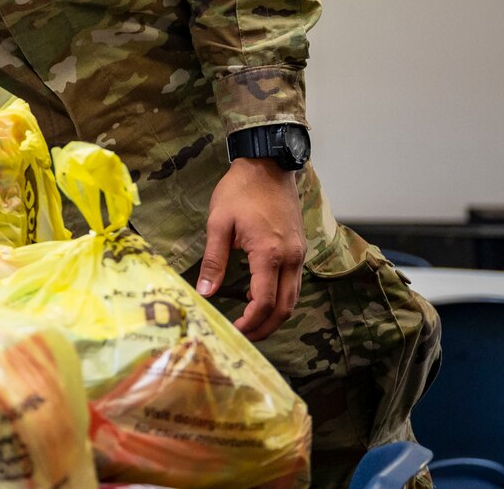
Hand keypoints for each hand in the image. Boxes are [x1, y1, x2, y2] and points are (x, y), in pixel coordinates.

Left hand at [197, 157, 304, 341]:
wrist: (268, 165)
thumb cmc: (240, 191)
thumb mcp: (218, 223)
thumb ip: (214, 260)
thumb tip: (204, 292)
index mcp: (269, 253)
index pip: (264, 301)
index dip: (250, 322)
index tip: (234, 331)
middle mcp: (291, 258)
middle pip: (285, 307)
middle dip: (266, 327)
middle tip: (245, 336)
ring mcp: (298, 253)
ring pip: (294, 297)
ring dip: (275, 315)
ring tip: (251, 323)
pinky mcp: (299, 248)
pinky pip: (294, 282)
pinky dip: (280, 297)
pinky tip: (258, 296)